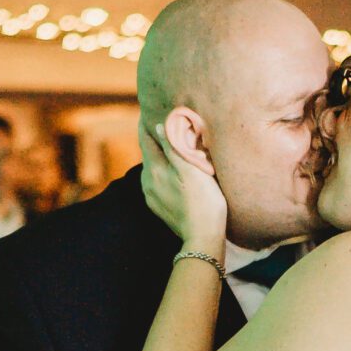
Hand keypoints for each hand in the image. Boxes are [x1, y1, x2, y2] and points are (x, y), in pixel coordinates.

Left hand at [141, 114, 227, 258]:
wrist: (203, 238)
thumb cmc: (204, 202)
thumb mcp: (191, 170)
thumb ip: (174, 147)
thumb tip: (159, 126)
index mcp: (155, 169)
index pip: (146, 138)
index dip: (147, 123)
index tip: (149, 111)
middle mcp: (147, 182)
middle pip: (149, 153)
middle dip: (156, 139)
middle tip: (166, 127)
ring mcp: (151, 196)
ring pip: (153, 168)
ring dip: (161, 157)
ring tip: (172, 148)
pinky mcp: (158, 207)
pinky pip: (157, 182)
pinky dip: (164, 172)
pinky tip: (175, 173)